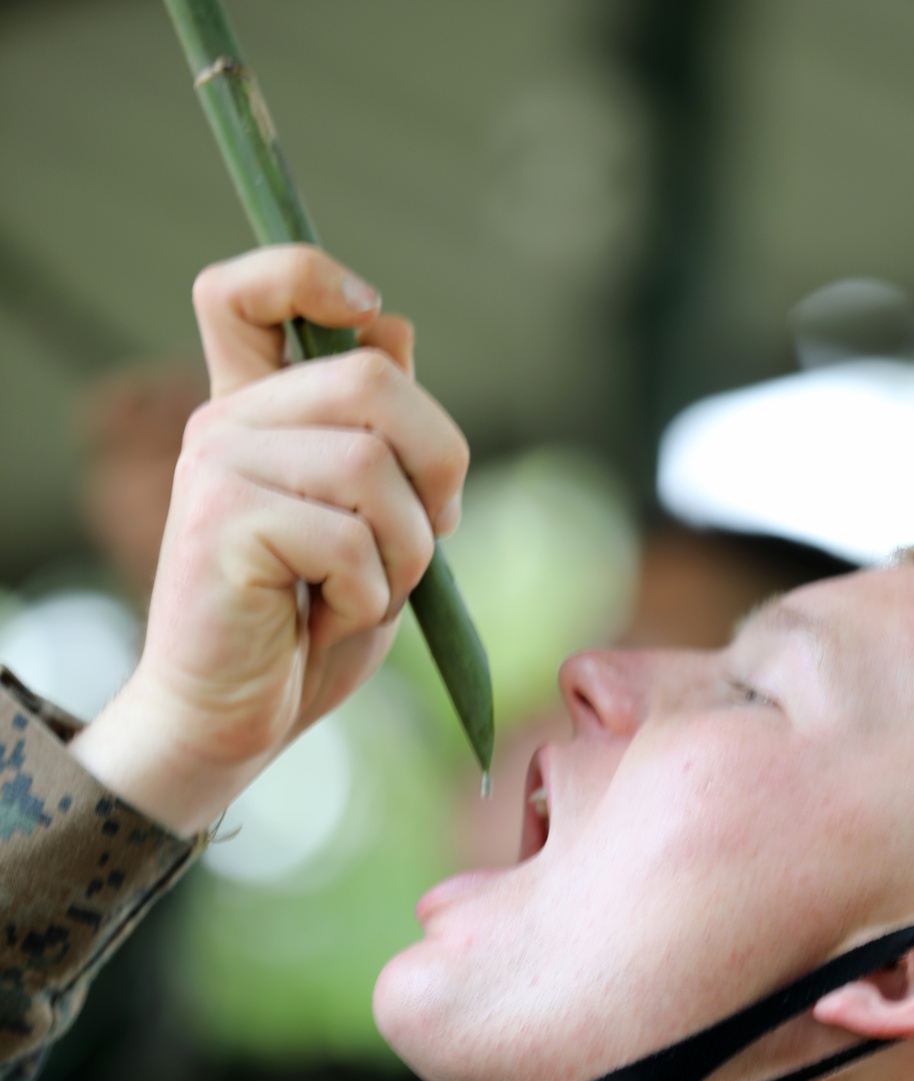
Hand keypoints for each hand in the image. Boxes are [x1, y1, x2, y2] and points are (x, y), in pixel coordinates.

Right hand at [72, 246, 468, 833]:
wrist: (231, 719)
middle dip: (440, 463)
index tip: (369, 308)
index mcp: (254, 410)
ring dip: (407, 550)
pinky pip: (347, 540)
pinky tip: (331, 619)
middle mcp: (226, 424)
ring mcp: (217, 469)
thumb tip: (393, 328)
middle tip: (433, 530)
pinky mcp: (222, 526)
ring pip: (371, 467)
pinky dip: (369, 595)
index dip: (310, 273)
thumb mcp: (365, 522)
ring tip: (370, 593)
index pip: (247, 290)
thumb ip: (377, 433)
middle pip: (373, 379)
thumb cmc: (305, 626)